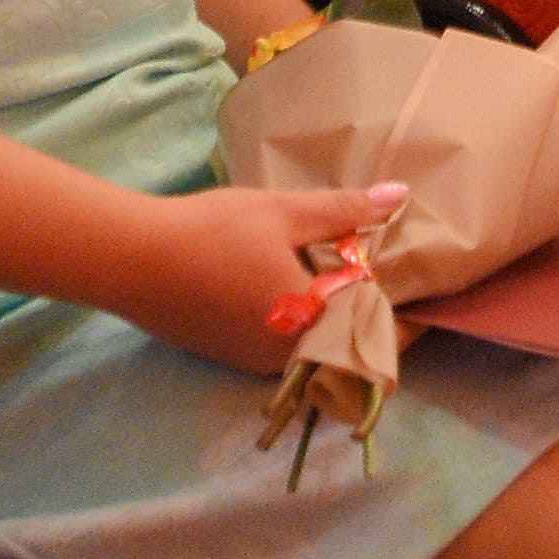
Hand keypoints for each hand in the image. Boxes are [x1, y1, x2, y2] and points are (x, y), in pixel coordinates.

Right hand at [120, 181, 412, 376]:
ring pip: (315, 346)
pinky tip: (296, 281)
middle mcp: (288, 358)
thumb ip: (345, 211)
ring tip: (345, 271)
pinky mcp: (232, 355)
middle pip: (348, 345)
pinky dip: (301, 320)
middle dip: (369, 313)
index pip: (379, 337)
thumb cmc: (213, 234)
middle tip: (383, 270)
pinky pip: (285, 345)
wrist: (133, 260)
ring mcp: (256, 361)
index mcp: (310, 328)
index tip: (424, 289)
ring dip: (334, 316)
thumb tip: (400, 197)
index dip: (408, 317)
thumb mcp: (284, 212)